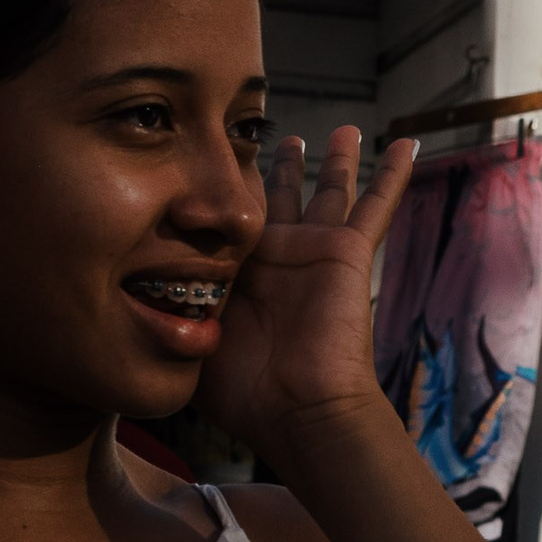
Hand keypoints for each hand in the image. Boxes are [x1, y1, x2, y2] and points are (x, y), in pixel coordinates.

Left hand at [198, 126, 415, 463]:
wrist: (298, 410)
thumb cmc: (246, 393)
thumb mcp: (192, 342)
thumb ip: (170, 310)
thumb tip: (136, 291)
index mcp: (240, 276)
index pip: (229, 222)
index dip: (222, 192)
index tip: (211, 159)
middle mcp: (277, 257)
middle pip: (281, 197)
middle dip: (281, 168)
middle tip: (283, 136)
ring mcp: (314, 251)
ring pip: (329, 191)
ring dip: (336, 160)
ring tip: (343, 131)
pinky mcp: (346, 251)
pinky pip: (374, 204)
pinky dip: (391, 174)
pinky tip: (405, 144)